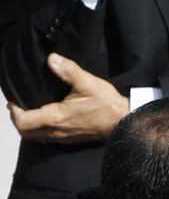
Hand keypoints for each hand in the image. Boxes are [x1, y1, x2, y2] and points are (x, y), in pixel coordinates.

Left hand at [8, 53, 127, 143]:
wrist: (125, 120)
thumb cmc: (106, 104)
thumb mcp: (87, 83)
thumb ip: (68, 70)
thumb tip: (52, 58)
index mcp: (55, 117)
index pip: (23, 121)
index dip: (14, 111)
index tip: (13, 101)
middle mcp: (56, 131)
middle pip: (26, 132)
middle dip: (18, 121)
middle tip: (19, 107)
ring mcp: (64, 138)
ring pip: (36, 137)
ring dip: (29, 127)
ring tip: (30, 113)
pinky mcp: (72, 140)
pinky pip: (48, 139)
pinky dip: (41, 131)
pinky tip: (47, 121)